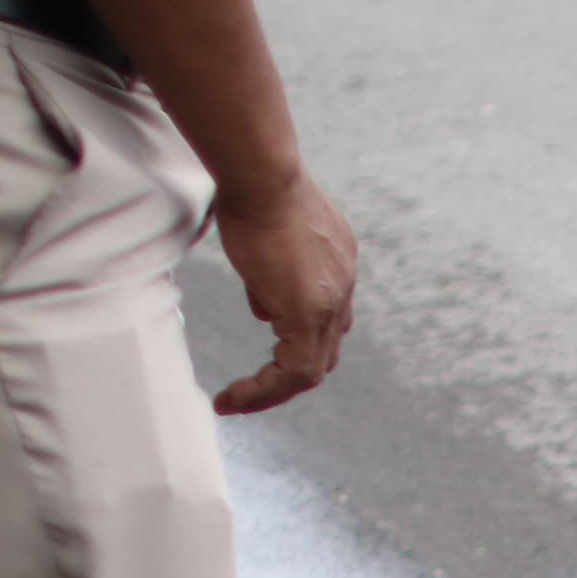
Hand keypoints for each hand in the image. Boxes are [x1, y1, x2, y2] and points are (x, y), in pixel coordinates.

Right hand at [212, 173, 355, 413]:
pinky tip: (234, 395)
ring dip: (273, 391)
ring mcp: (331, 301)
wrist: (263, 175)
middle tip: (250, 393)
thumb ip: (271, 277)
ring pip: (311, 369)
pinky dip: (265, 390)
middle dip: (286, 377)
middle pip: (325, 351)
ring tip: (235, 402)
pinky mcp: (309, 313)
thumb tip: (266, 309)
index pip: (328, 319)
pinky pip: (295, 371)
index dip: (297, 341)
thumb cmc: (254, 189)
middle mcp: (342, 285)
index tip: (265, 356)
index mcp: (337, 264)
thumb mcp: (265, 236)